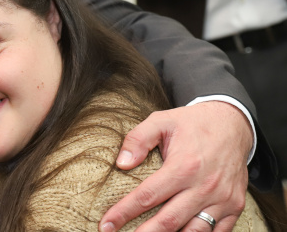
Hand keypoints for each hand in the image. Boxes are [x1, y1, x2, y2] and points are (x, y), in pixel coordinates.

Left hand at [100, 102, 251, 231]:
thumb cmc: (192, 124)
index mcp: (183, 166)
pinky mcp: (235, 206)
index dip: (124, 212)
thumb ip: (138, 139)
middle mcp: (204, 186)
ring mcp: (222, 199)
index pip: (147, 196)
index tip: (106, 224)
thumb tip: (121, 163)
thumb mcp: (161, 121)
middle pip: (169, 221)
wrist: (233, 123)